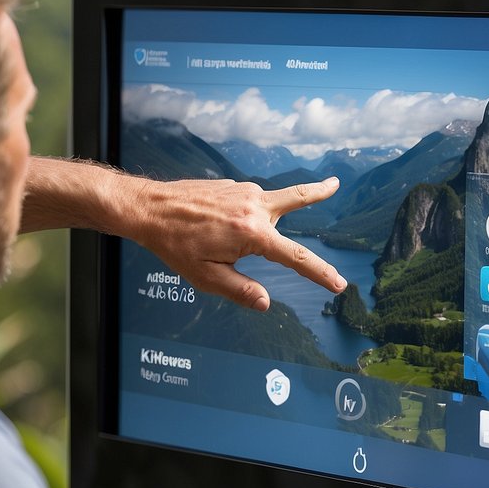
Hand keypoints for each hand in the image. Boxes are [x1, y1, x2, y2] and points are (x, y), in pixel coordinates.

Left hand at [126, 176, 346, 310]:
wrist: (149, 208)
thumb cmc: (175, 245)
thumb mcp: (206, 277)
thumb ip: (240, 291)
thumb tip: (265, 303)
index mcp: (252, 234)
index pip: (296, 258)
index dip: (321, 273)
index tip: (339, 283)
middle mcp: (254, 207)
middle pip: (297, 197)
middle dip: (319, 192)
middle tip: (336, 184)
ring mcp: (243, 191)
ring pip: (271, 202)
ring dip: (270, 214)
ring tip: (227, 235)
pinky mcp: (232, 186)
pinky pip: (250, 202)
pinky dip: (247, 213)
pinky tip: (218, 225)